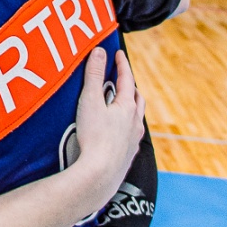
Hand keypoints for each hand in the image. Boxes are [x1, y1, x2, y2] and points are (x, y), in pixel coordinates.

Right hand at [65, 48, 142, 216]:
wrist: (100, 174)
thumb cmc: (94, 138)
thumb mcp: (90, 101)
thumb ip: (94, 75)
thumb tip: (99, 52)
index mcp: (127, 107)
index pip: (126, 80)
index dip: (122, 65)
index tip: (118, 55)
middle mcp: (134, 123)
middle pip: (136, 99)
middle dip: (130, 87)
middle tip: (122, 80)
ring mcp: (132, 141)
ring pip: (136, 119)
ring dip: (131, 109)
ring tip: (123, 106)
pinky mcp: (127, 156)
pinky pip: (132, 137)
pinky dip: (127, 129)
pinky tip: (120, 134)